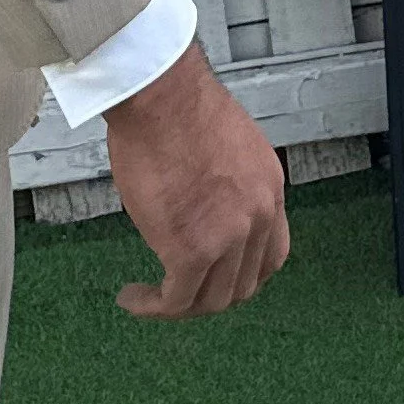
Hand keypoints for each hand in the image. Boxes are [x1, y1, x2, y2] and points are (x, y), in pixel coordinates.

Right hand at [106, 39, 290, 319]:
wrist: (161, 97)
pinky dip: (153, 306)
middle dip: (209, 296)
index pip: (272, 255)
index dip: (243, 274)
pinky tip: (131, 298)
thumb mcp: (227, 147)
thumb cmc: (178, 108)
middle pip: (243, 285)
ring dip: (179, 307)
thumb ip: (227, 184)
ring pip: (211, 300)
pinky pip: (177, 299)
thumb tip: (205, 206)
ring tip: (148, 299)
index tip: (215, 276)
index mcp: (270, 189)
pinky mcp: (191, 250)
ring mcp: (229, 237)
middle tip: (175, 292)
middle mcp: (258, 217)